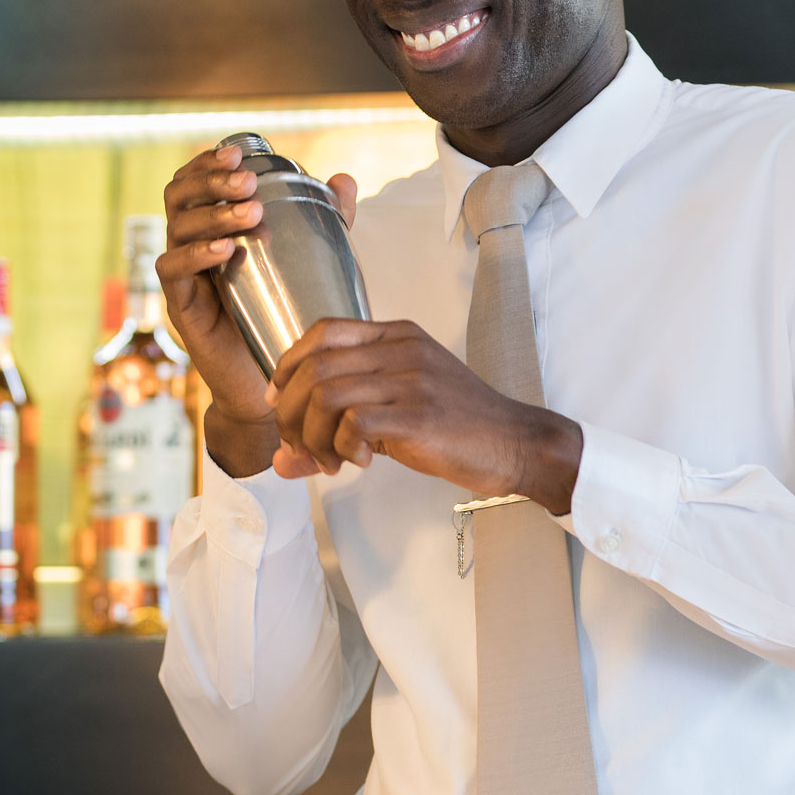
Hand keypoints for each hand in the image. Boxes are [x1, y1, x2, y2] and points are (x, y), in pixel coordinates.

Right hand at [160, 144, 357, 477]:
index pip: (196, 182)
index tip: (238, 154)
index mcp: (213, 228)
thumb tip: (344, 180)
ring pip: (176, 229)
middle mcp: (191, 246)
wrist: (269, 382)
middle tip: (245, 181)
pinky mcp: (182, 308)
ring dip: (211, 214)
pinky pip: (172, 272)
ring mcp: (184, 277)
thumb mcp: (311, 263)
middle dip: (209, 181)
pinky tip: (226, 250)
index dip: (208, 163)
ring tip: (250, 213)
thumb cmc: (286, 316)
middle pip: (179, 197)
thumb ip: (327, 222)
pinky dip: (196, 256)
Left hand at [266, 318, 583, 514]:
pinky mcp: (420, 414)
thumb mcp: (397, 410)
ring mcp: (413, 379)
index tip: (279, 402)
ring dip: (313, 438)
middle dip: (291, 415)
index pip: (322, 332)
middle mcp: (402, 349)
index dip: (287, 366)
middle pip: (314, 367)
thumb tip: (283, 461)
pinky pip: (355, 423)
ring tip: (330, 461)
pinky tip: (361, 462)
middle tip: (300, 448)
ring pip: (327, 396)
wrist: (515, 442)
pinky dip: (344, 448)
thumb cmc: (458, 425)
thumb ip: (339, 425)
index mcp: (397, 336)